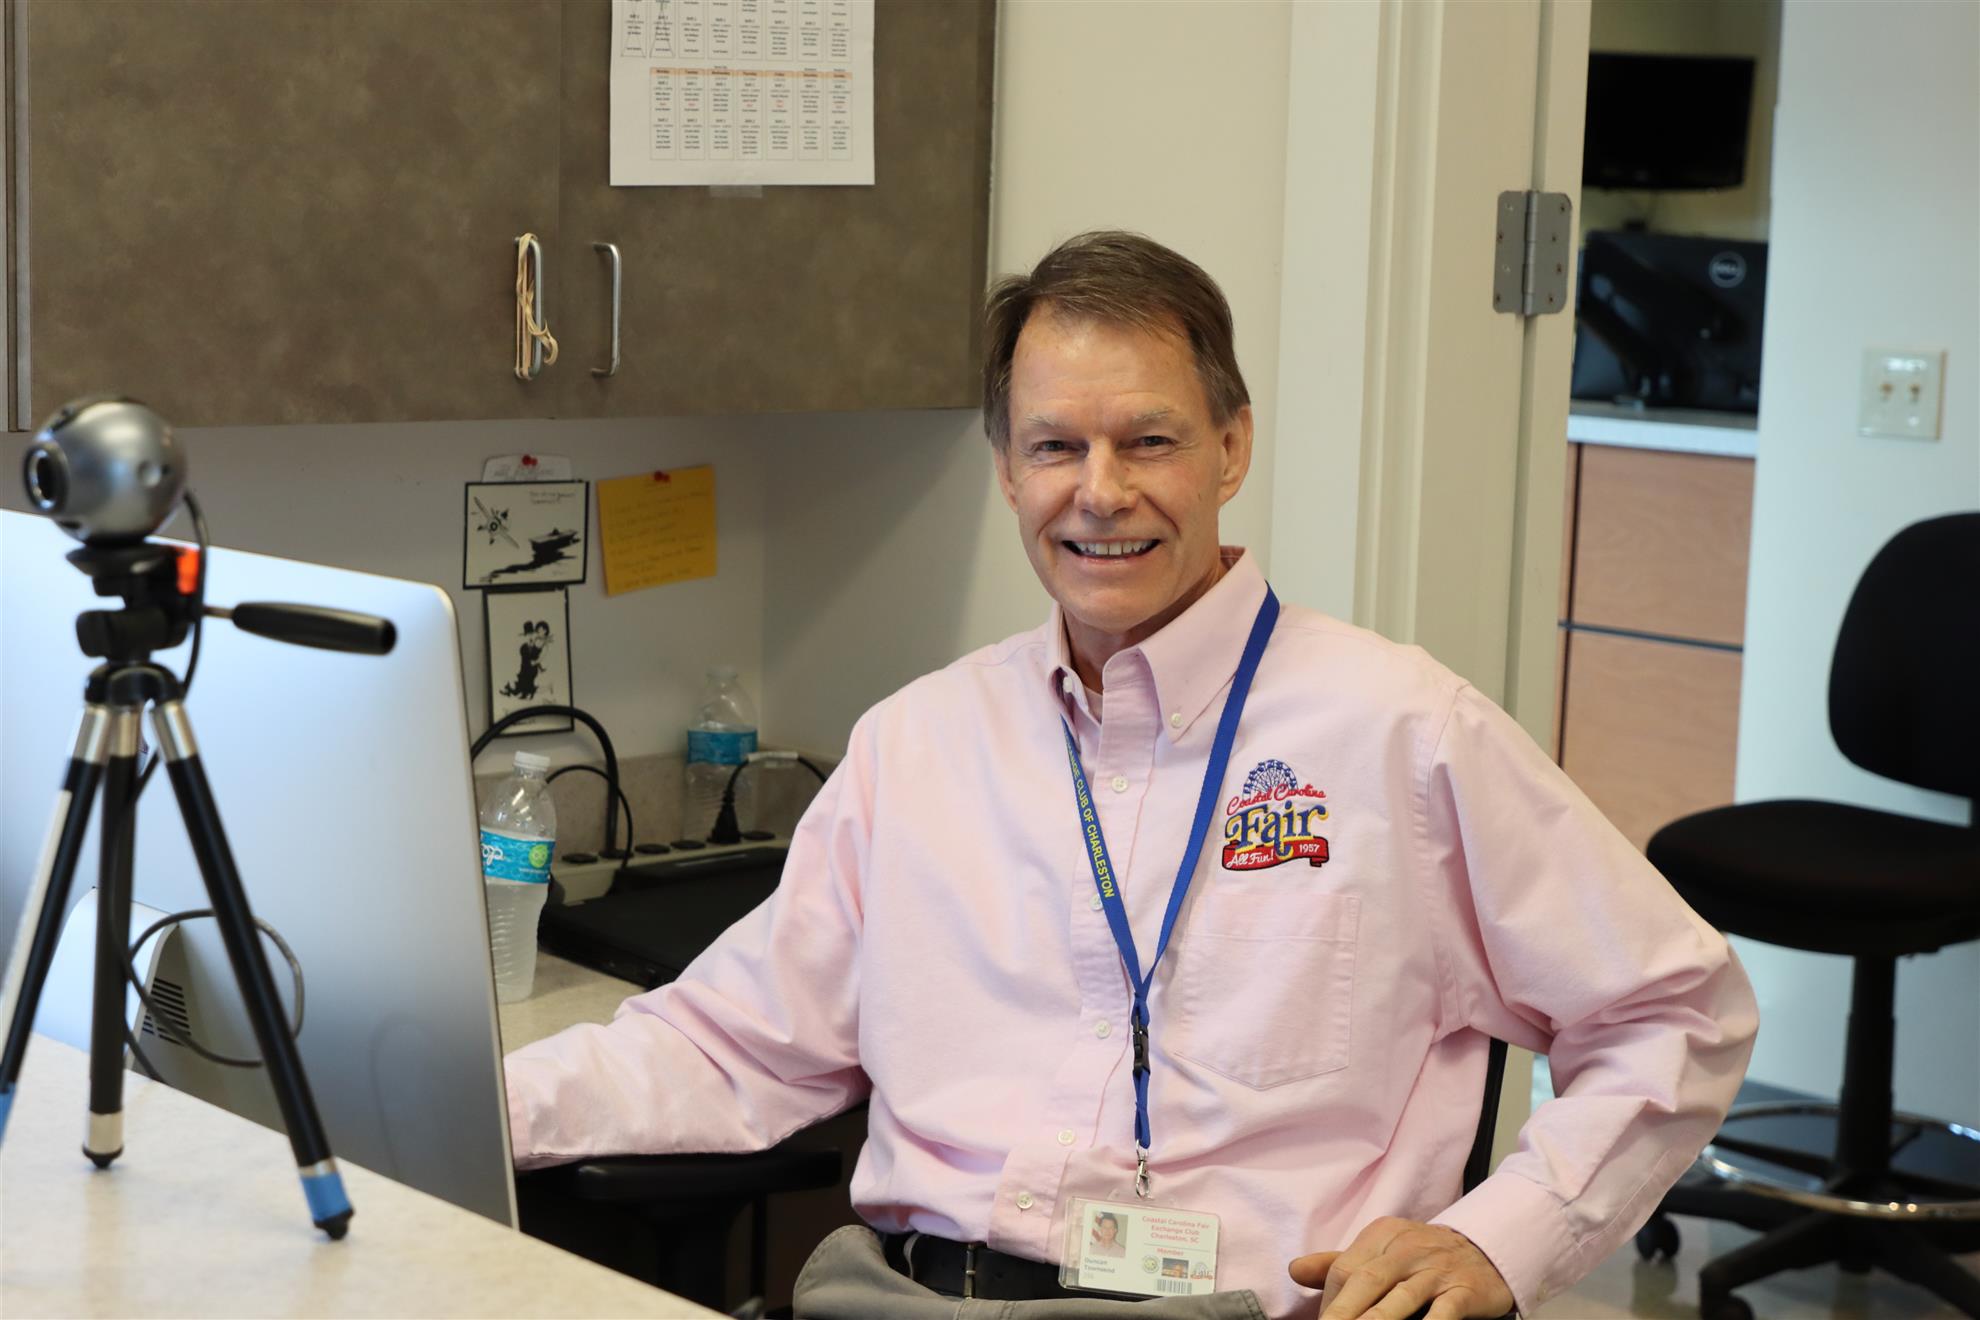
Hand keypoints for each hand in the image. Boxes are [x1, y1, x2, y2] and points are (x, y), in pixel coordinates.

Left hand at [1289, 1217, 1514, 1319]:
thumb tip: (1295, 1270)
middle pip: (1366, 1281)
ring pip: (1401, 1297)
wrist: (1488, 1252)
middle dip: (1343, 1313)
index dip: (1330, 1303)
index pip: (1345, 1269)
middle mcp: (1407, 1248)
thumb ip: (1340, 1263)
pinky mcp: (1465, 1290)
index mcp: (1382, 1234)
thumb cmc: (1425, 1258)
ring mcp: (1437, 1269)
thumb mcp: (1383, 1251)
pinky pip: (1444, 1311)